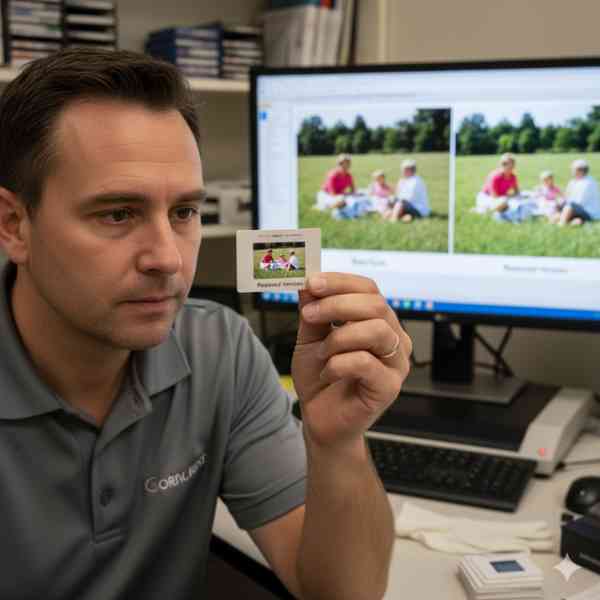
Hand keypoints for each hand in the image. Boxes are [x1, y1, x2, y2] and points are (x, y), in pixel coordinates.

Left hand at [292, 273, 411, 451]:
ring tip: (320, 353)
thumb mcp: (310, 339)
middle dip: (336, 305)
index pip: (369, 289)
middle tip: (309, 314)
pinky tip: (327, 372)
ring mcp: (396, 363)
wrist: (320, 420)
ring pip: (376, 330)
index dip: (340, 282)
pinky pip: (366, 362)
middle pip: (376, 305)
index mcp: (378, 321)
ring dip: (338, 337)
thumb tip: (308, 284)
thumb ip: (312, 313)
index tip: (312, 283)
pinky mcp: (389, 386)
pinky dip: (338, 364)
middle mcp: (393, 338)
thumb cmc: (320, 379)